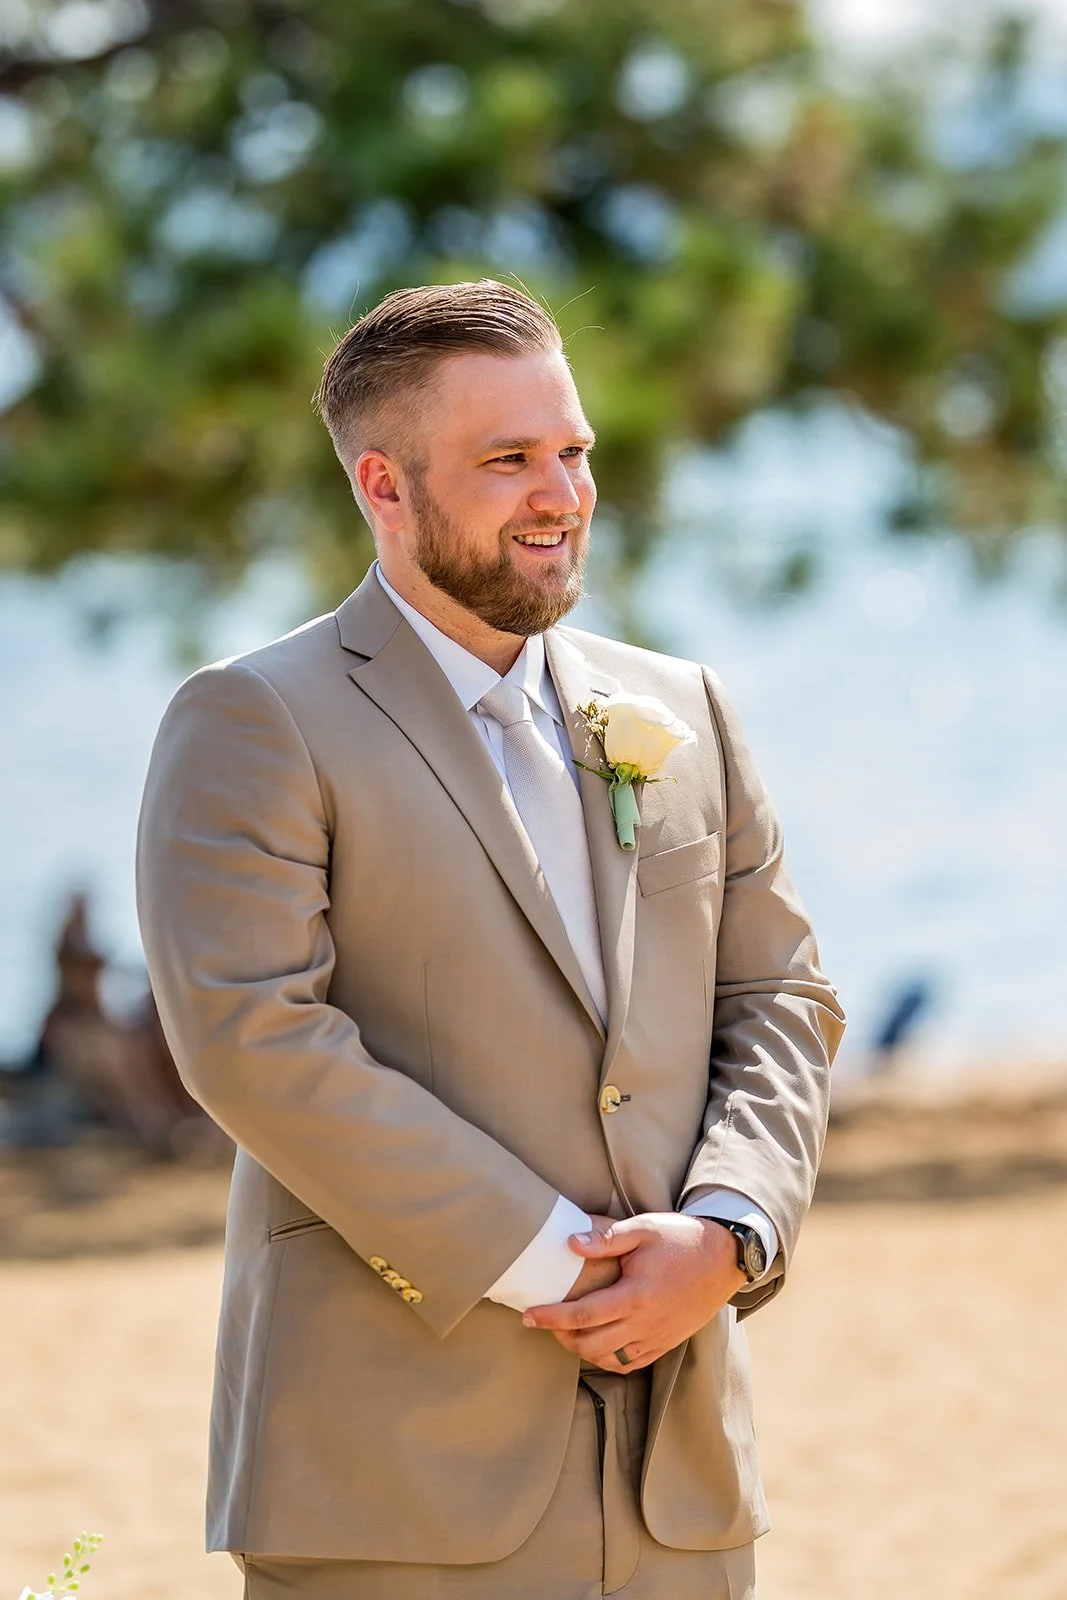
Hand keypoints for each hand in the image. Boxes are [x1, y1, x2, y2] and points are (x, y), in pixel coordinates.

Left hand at [522, 1214, 745, 1371]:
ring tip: (566, 1333)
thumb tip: (570, 1244)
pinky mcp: (667, 1342)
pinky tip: (597, 1346)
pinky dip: (609, 1361)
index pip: (583, 1315)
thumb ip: (606, 1239)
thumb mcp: (643, 1228)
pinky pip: (632, 1363)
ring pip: (610, 1360)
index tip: (528, 1315)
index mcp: (636, 1295)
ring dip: (582, 1351)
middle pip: (591, 1345)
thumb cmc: (680, 1238)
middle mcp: (646, 1323)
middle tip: (542, 1323)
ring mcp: (658, 1337)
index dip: (551, 1317)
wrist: (724, 1257)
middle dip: (560, 1338)